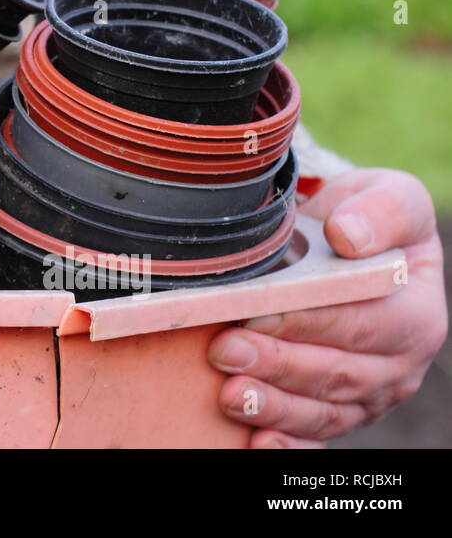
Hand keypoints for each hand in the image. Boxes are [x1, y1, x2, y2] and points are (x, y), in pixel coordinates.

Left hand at [208, 168, 446, 446]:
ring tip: (229, 393)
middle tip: (224, 350)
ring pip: (324, 412)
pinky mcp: (338, 413)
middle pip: (339, 373)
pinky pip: (316, 438)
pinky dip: (286, 446)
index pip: (364, 324)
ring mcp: (369, 395)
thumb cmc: (364, 219)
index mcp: (417, 312)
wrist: (344, 243)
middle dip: (278, 364)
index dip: (310, 322)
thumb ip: (381, 210)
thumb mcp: (387, 196)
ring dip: (273, 406)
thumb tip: (350, 235)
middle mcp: (399, 363)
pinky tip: (254, 443)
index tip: (258, 312)